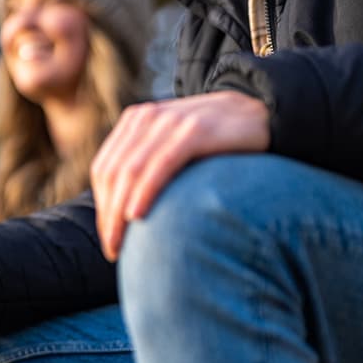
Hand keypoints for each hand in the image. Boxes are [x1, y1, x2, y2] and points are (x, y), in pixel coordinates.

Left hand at [90, 91, 269, 260]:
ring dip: (119, 212)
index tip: (109, 239)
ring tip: (121, 244)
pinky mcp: (196, 130)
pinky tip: (137, 216)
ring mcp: (171, 121)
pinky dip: (145, 191)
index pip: (104, 169)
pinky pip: (161, 164)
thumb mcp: (176, 147)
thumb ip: (150, 166)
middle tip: (113, 250)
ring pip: (131, 171)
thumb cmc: (217, 142)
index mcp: (137, 121)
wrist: (262, 112)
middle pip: (113, 173)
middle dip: (107, 216)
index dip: (101, 207)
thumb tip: (126, 214)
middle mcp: (149, 117)